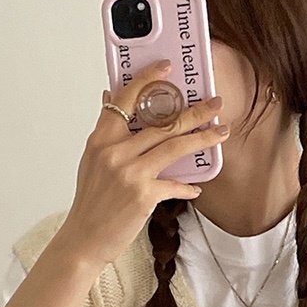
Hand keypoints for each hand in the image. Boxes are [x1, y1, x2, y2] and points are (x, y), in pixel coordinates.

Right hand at [56, 57, 228, 269]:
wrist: (84, 238)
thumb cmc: (91, 202)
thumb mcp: (92, 160)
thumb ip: (106, 131)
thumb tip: (111, 97)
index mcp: (101, 139)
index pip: (127, 99)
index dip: (148, 79)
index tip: (167, 67)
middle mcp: (115, 152)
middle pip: (162, 123)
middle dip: (195, 111)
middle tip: (215, 103)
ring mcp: (130, 173)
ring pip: (175, 146)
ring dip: (203, 138)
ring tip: (221, 131)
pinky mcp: (143, 195)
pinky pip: (175, 184)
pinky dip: (187, 186)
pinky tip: (197, 186)